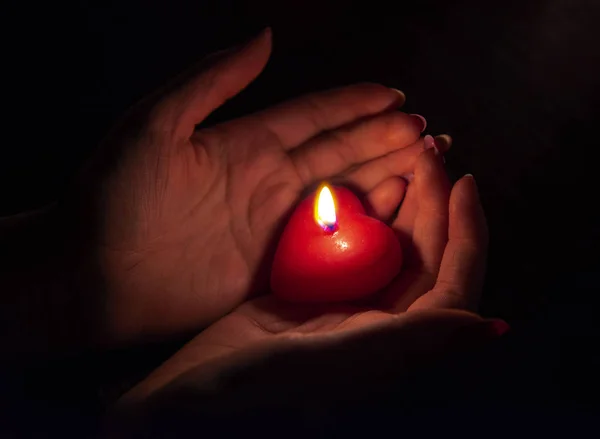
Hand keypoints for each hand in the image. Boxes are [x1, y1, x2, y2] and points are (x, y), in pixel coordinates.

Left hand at [68, 29, 440, 341]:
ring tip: (424, 163)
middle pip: (340, 152)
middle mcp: (268, 181)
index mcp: (246, 143)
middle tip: (428, 129)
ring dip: (384, 178)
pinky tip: (394, 217)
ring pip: (343, 195)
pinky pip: (328, 247)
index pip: (314, 116)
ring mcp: (274, 225)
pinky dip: (364, 232)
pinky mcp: (273, 268)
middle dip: (384, 138)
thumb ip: (212, 80)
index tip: (393, 93)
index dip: (354, 103)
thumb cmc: (113, 196)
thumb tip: (265, 36)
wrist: (89, 274)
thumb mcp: (156, 124)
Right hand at [121, 148, 489, 401]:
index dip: (468, 233)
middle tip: (428, 153)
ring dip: (401, 203)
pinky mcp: (313, 300)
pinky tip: (360, 187)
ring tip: (404, 160)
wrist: (190, 398)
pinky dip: (359, 215)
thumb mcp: (343, 363)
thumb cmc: (260, 389)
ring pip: (389, 247)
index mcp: (400, 349)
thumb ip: (418, 344)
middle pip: (424, 257)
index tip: (464, 182)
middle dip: (432, 203)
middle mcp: (383, 330)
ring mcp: (347, 312)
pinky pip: (349, 249)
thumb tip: (489, 323)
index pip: (454, 283)